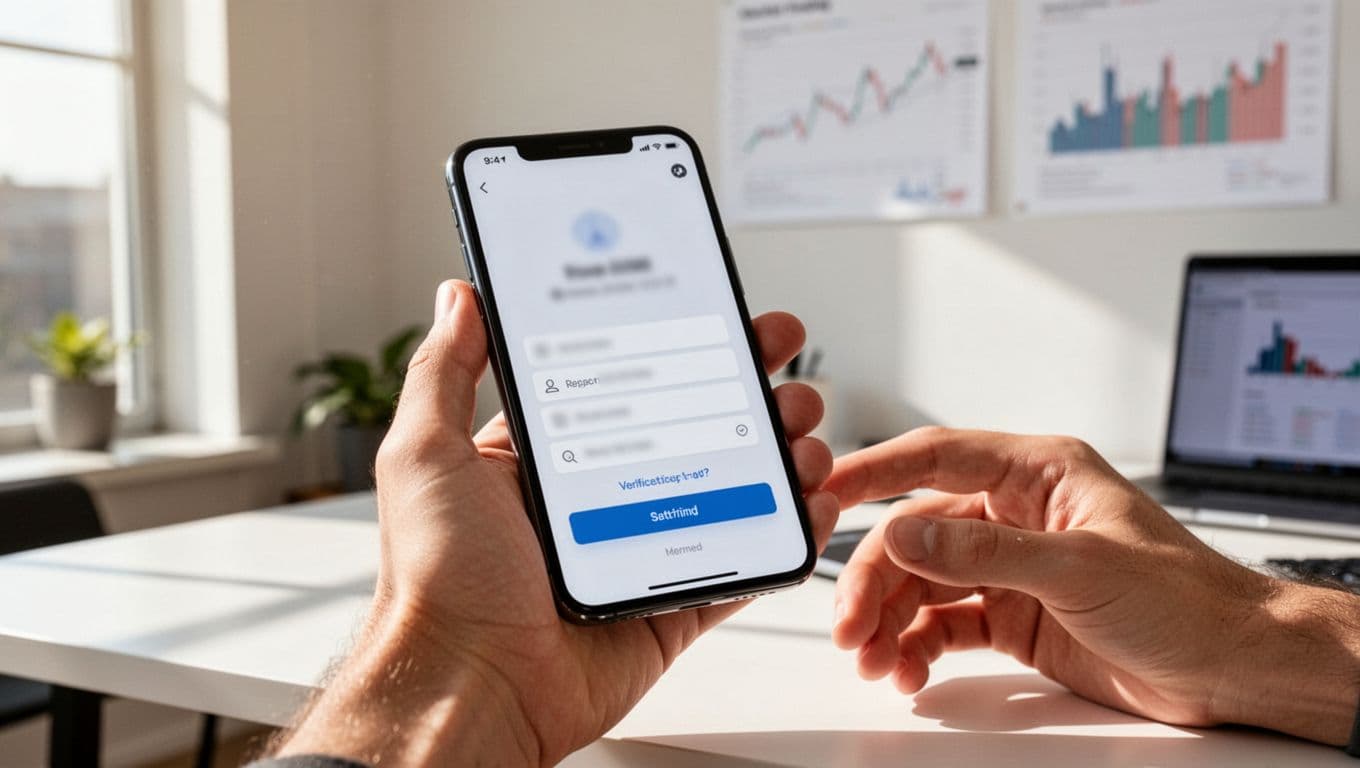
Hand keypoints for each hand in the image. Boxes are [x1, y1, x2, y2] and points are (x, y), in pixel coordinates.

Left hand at [276, 280, 837, 765]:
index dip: (683, 344)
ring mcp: (642, 550)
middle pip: (696, 429)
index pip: (631, 381)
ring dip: (779, 457)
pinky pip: (741, 564)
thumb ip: (444, 374)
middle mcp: (601, 497)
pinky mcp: (670, 605)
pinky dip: (784, 536)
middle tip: (788, 372)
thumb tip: (461, 298)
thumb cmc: (438, 580)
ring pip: (730, 491)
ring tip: (805, 436)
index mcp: (550, 457)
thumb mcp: (426, 456)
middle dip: (753, 393)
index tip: (725, 311)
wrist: (469, 689)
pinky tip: (811, 503)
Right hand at [825, 427, 1359, 745]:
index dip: (874, 471)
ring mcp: (1011, 569)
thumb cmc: (1186, 596)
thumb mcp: (1081, 566)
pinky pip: (945, 625)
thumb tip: (905, 533)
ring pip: (923, 584)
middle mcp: (1016, 516)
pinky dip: (919, 647)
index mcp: (1036, 474)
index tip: (825, 489)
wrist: (1232, 666)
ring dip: (890, 620)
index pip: (936, 458)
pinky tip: (909, 670)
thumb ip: (986, 551)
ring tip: (875, 659)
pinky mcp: (1013, 618)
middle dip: (875, 580)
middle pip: (916, 536)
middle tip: (850, 624)